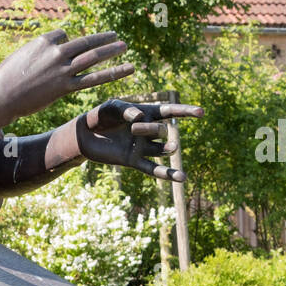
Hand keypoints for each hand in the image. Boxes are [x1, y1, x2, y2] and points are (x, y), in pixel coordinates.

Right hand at [0, 29, 134, 118]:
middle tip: (115, 37)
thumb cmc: (6, 77)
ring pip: (92, 57)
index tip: (64, 51)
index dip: (65, 43)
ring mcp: (62, 70)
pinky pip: (93, 79)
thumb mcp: (20, 55)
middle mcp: (56, 52)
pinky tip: (126, 69)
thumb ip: (37, 51)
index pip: (63, 35)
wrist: (1, 96)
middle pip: (85, 42)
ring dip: (110, 50)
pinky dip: (111, 73)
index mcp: (44, 40)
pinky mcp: (65, 87)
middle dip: (102, 39)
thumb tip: (46, 52)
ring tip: (124, 46)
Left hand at [75, 99, 203, 181]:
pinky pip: (153, 169)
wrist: (84, 135)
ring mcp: (142, 147)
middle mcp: (148, 131)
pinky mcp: (134, 161)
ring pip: (162, 150)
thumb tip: (140, 118)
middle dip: (152, 129)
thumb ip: (125, 109)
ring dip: (165, 148)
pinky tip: (182, 178)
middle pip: (162, 131)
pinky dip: (167, 174)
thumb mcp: (111, 107)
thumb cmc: (99, 116)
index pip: (170, 112)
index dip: (186, 111)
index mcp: (146, 114)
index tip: (201, 113)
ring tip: (172, 147)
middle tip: (134, 128)